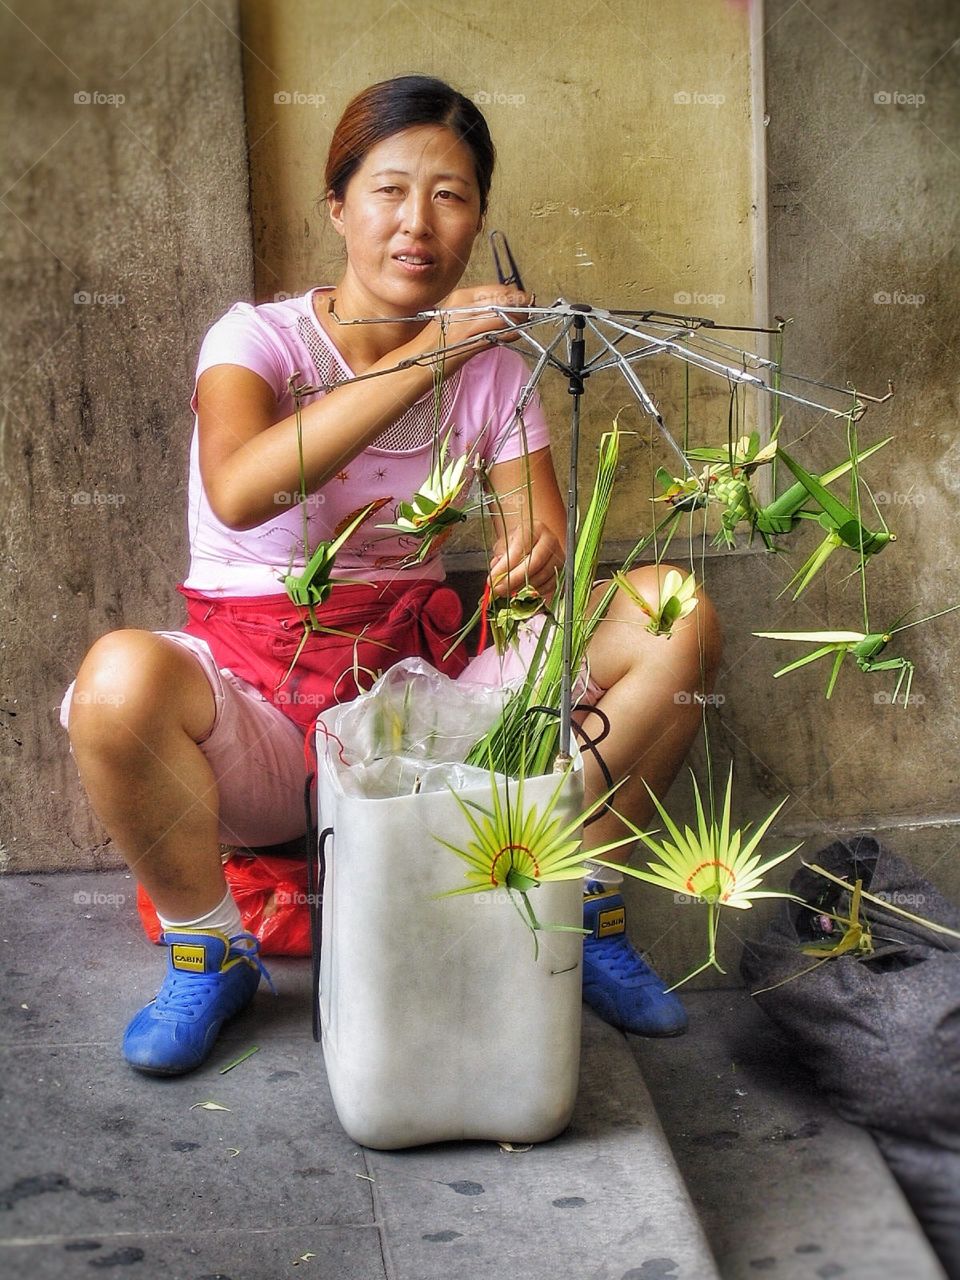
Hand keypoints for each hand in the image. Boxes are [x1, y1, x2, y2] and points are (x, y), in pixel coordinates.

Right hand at [407, 283, 533, 368]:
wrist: (417, 360)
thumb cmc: (437, 341)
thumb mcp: (456, 318)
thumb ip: (478, 312)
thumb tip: (504, 308)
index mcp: (461, 297)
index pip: (497, 289)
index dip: (515, 294)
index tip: (526, 299)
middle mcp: (464, 306)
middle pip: (503, 299)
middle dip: (521, 304)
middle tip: (531, 309)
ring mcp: (467, 323)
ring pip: (503, 315)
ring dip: (519, 319)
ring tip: (525, 321)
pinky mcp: (470, 340)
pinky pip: (498, 333)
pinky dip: (511, 333)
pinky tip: (516, 333)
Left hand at [488, 520, 563, 599]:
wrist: (536, 540)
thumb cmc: (519, 541)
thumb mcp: (506, 542)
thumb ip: (500, 555)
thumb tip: (496, 570)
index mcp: (535, 528)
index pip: (520, 549)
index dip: (505, 566)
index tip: (492, 578)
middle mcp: (550, 540)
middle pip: (534, 563)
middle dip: (514, 579)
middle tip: (499, 589)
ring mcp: (558, 555)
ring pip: (542, 576)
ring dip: (523, 587)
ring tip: (508, 592)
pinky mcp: (562, 569)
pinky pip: (550, 584)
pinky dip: (535, 591)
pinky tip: (523, 592)